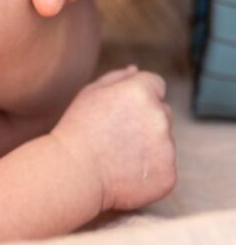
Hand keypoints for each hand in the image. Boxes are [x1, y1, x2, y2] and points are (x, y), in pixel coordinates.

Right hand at [52, 66, 175, 211]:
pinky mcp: (169, 174)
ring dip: (148, 145)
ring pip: (164, 141)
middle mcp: (160, 117)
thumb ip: (117, 77)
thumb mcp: (90, 93)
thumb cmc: (78, 129)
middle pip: (163, 112)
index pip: (156, 84)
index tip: (121, 110)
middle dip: (145, 120)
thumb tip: (136, 69)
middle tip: (115, 134)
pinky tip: (125, 171)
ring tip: (117, 155)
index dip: (138, 95)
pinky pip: (164, 167)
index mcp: (141, 92)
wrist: (74, 171)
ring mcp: (167, 148)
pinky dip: (149, 170)